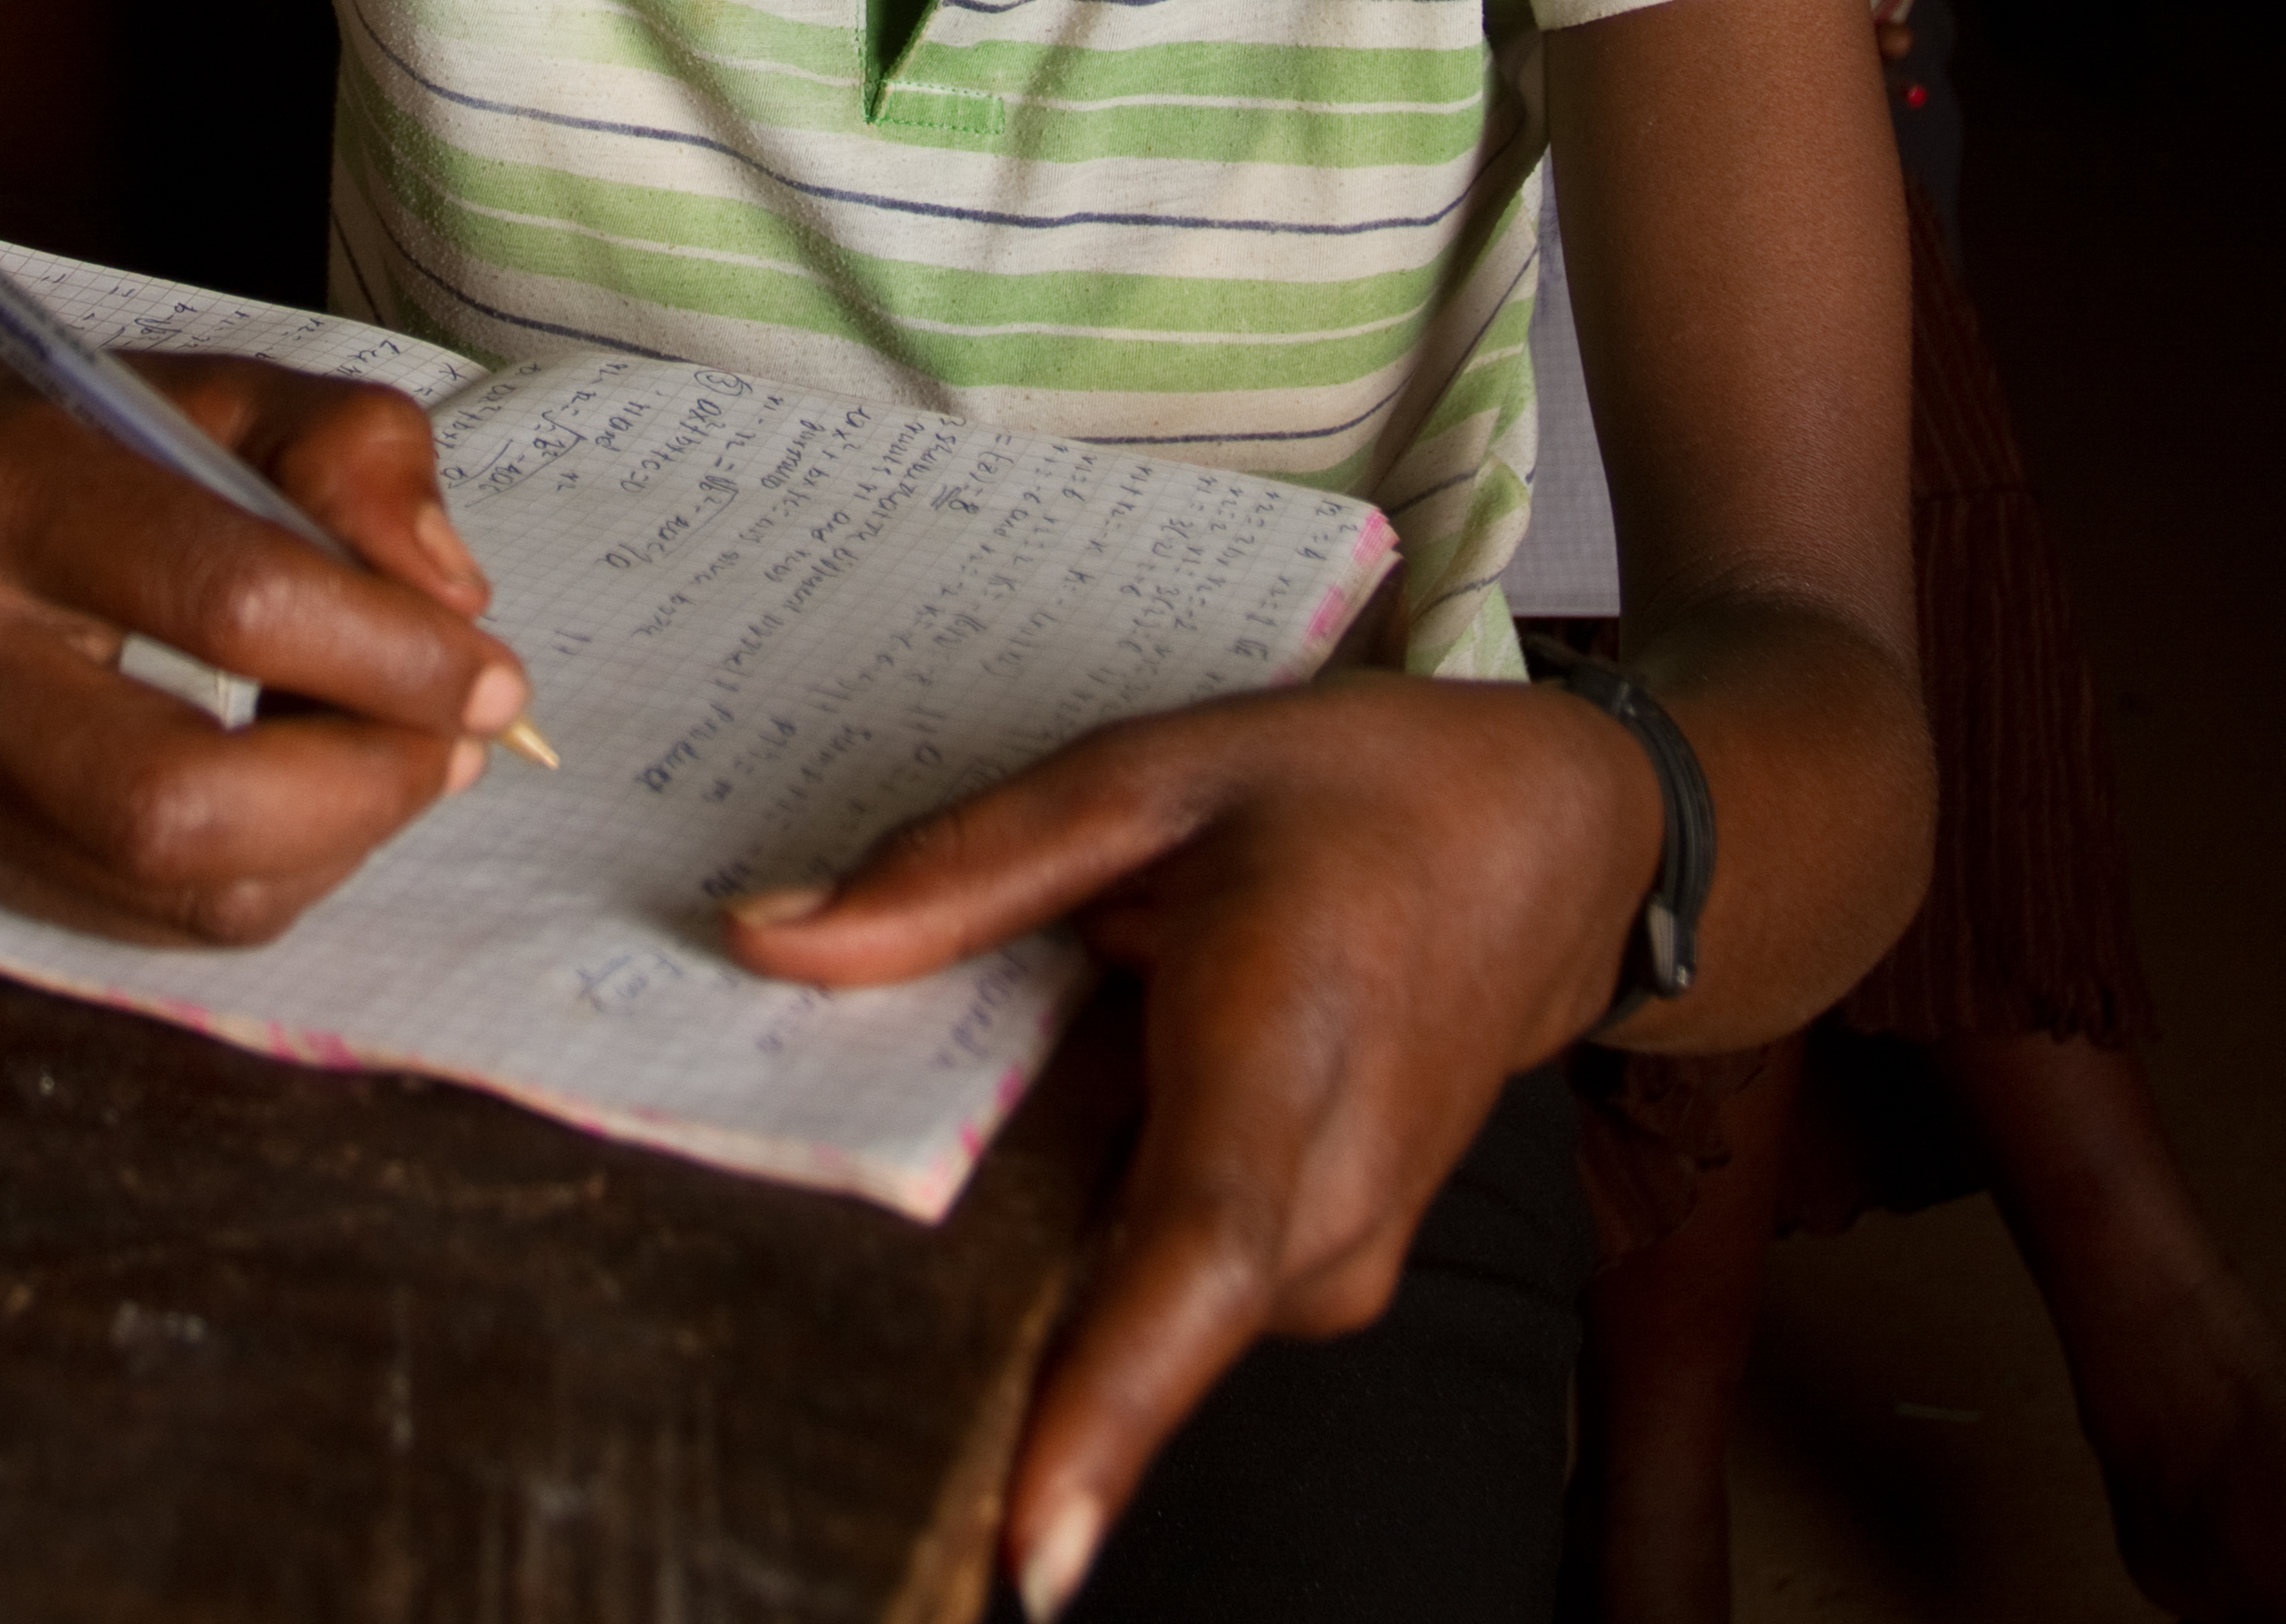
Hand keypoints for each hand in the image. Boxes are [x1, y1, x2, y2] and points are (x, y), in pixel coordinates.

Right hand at [0, 352, 530, 946]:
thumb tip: (451, 602)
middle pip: (176, 798)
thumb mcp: (214, 388)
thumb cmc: (59, 437)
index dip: (390, 653)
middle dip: (361, 787)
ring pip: (166, 888)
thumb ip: (352, 453)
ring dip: (333, 842)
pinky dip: (269, 875)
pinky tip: (313, 797)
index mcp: (9, 492)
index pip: (227, 600)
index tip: (493, 671)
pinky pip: (144, 921)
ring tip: (397, 758)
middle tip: (458, 741)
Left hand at [728, 673, 1657, 1613]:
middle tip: (839, 1216)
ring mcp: (1335, 1264)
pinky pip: (1166, 1286)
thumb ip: (963, 867)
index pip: (1198, 1257)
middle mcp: (1322, 1198)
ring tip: (1029, 1071)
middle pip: (1121, 1302)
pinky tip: (1090, 1099)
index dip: (1110, 1410)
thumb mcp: (1153, 772)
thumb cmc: (1358, 798)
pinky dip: (1098, 1221)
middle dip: (976, 1291)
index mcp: (1286, 1044)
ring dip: (1036, 1232)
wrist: (1548, 852)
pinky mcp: (1318, 1285)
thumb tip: (769, 944)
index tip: (1029, 1553)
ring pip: (1131, 1297)